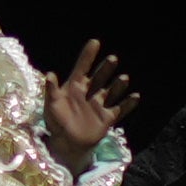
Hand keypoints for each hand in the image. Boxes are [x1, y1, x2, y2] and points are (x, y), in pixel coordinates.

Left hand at [41, 38, 135, 161]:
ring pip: (111, 92)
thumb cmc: (56, 122)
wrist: (67, 143)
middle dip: (105, 68)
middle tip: (112, 58)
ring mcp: (99, 105)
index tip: (95, 42)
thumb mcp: (51, 105)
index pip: (82, 68)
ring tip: (124, 78)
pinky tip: (136, 96)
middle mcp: (88, 93)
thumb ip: (51, 90)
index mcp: (74, 88)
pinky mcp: (107, 117)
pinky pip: (120, 109)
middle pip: (98, 78)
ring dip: (117, 85)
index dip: (88, 56)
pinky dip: (128, 104)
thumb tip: (49, 74)